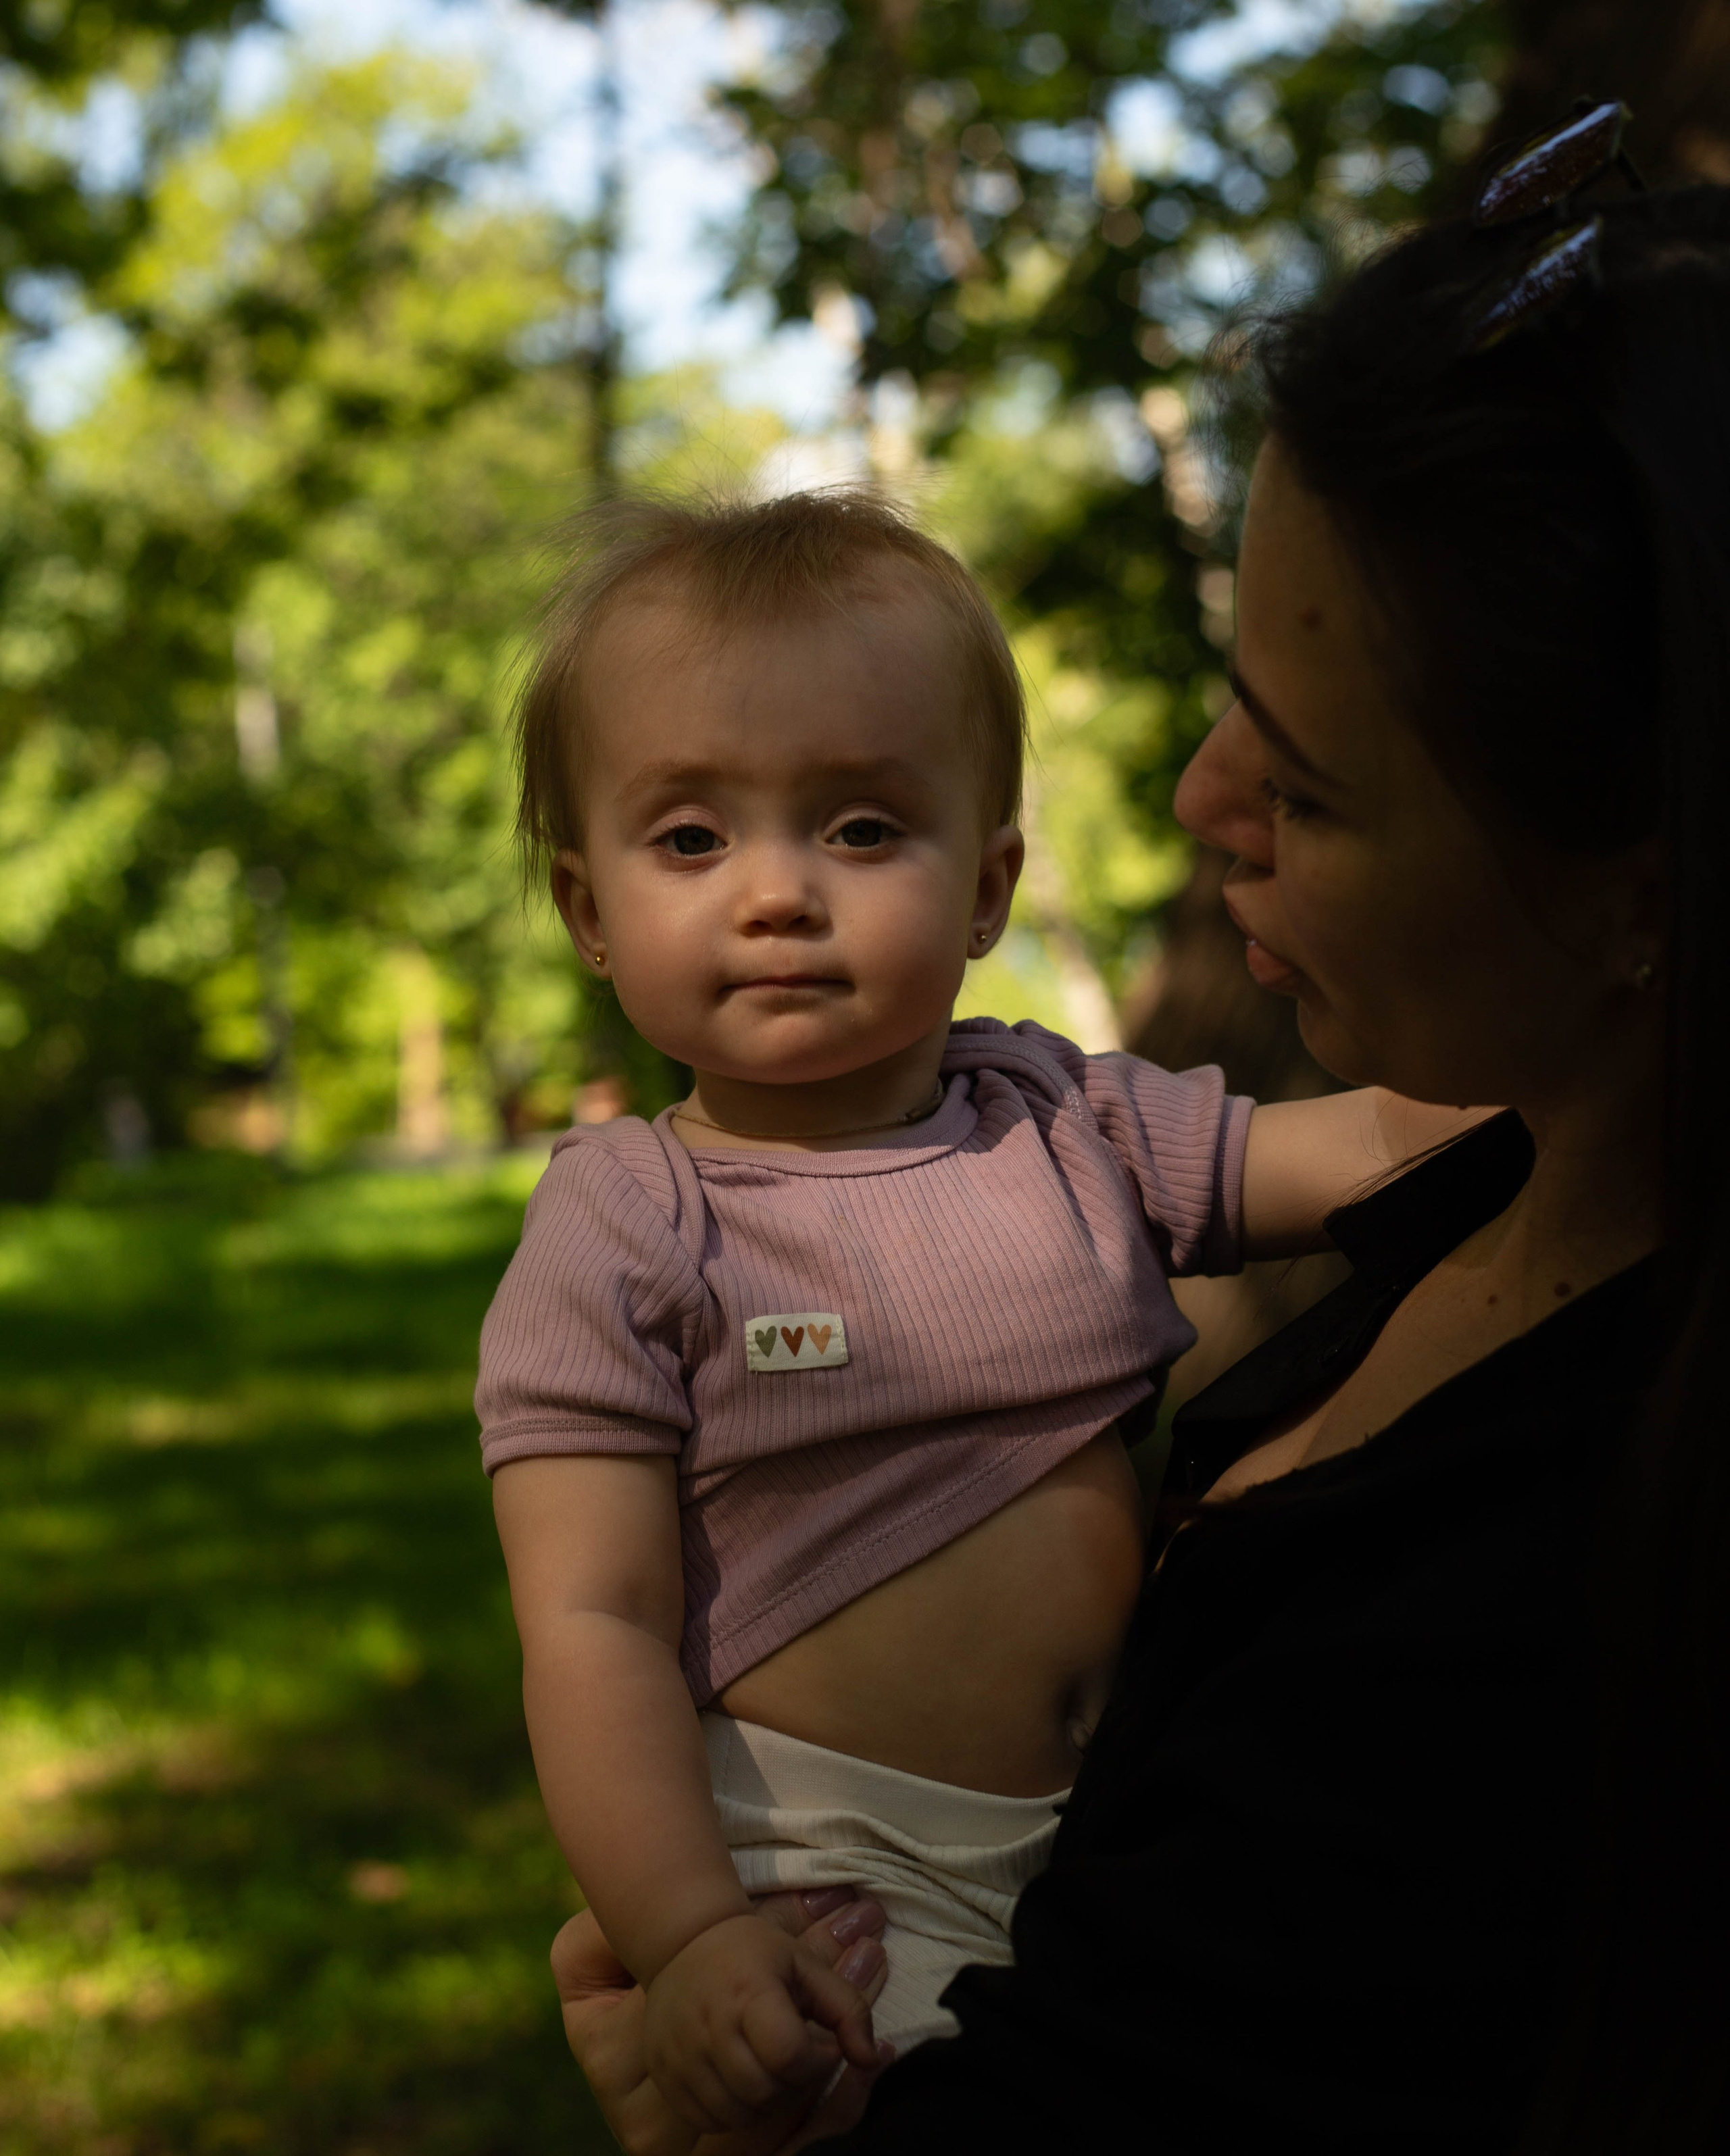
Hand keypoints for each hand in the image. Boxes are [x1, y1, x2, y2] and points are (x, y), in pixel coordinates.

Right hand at [552, 1888, 891, 2155]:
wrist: (685, 1941)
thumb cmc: (755, 1952)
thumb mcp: (807, 1965)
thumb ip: (849, 2009)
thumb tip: (872, 2058)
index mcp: (749, 1993)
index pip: (790, 2054)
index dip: (817, 2060)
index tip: (820, 2044)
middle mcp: (709, 2027)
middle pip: (765, 2091)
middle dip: (793, 2083)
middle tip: (795, 2057)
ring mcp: (681, 2054)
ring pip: (738, 2113)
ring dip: (764, 2101)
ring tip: (769, 2067)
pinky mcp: (665, 2073)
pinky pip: (707, 2118)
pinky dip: (732, 2109)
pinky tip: (740, 2078)